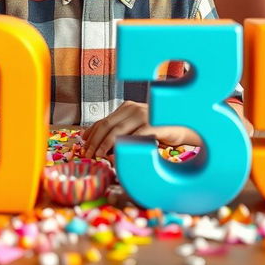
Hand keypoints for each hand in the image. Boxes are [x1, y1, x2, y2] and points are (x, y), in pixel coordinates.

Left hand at [81, 101, 199, 158]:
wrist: (181, 128)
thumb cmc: (156, 131)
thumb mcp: (134, 130)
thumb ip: (117, 132)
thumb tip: (93, 142)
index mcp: (126, 107)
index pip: (102, 121)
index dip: (90, 135)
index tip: (82, 147)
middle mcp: (133, 108)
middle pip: (106, 125)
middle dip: (94, 141)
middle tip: (87, 155)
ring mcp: (143, 115)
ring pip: (117, 130)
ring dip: (105, 145)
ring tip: (98, 156)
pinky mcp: (154, 125)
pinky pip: (134, 137)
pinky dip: (124, 146)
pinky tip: (117, 155)